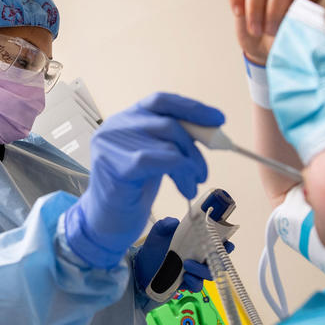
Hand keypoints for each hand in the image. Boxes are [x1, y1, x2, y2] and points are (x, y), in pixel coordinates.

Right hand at [65, 93, 224, 269]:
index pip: (162, 101)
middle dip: (195, 148)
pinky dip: (180, 173)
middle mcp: (115, 126)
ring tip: (192, 185)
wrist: (106, 223)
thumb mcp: (156, 157)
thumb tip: (213, 131)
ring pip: (167, 143)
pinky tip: (185, 188)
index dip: (192, 108)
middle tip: (203, 172)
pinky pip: (157, 160)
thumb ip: (174, 140)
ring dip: (190, 166)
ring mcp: (111, 144)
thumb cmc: (133, 190)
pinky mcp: (114, 165)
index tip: (219, 119)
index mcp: (126, 118)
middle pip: (169, 123)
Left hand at [134, 217, 235, 294]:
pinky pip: (197, 286)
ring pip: (209, 274)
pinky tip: (185, 278)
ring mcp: (194, 271)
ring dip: (202, 270)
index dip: (226, 244)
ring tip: (187, 265)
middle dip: (219, 260)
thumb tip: (174, 223)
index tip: (227, 243)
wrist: (140, 267)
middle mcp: (199, 257)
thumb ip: (166, 225)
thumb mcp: (158, 232)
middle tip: (209, 256)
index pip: (217, 243)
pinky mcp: (187, 284)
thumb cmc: (154, 247)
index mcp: (196, 243)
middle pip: (219, 261)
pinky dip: (194, 282)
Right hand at [227, 0, 324, 65]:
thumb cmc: (293, 44)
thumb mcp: (304, 42)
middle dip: (276, 9)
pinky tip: (239, 13)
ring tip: (257, 31)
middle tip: (273, 31)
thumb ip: (311, 34)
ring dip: (255, 8)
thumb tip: (312, 37)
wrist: (271, 51)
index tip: (300, 12)